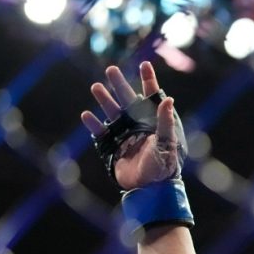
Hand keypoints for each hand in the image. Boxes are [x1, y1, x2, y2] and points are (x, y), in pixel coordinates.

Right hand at [81, 62, 179, 190]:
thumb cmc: (165, 166)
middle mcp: (139, 124)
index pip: (152, 97)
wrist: (151, 188)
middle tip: (111, 69)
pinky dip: (93, 124)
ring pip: (113, 112)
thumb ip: (165, 121)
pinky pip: (101, 133)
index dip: (148, 80)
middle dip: (120, 85)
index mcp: (155, 121)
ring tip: (96, 87)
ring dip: (104, 100)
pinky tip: (86, 115)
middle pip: (128, 100)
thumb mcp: (167, 142)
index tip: (145, 64)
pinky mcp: (113, 146)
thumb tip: (167, 99)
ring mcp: (125, 134)